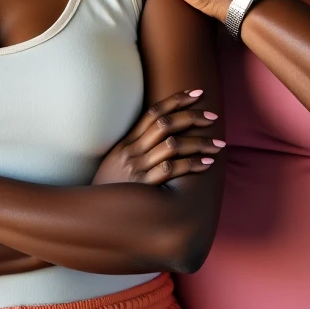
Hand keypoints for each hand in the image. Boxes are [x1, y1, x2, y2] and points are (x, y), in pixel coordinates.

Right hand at [92, 89, 224, 185]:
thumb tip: (164, 135)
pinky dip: (191, 165)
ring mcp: (137, 169)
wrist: (90, 215)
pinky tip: (206, 164)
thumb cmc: (110, 189)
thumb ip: (136, 148)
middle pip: (166, 124)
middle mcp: (132, 152)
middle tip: (212, 117)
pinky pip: (171, 170)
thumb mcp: (117, 163)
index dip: (176, 100)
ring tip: (218, 144)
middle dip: (192, 117)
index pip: (153, 112)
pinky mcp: (144, 188)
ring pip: (172, 145)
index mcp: (126, 142)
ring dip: (199, 142)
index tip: (196, 93)